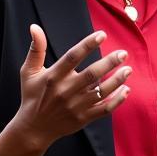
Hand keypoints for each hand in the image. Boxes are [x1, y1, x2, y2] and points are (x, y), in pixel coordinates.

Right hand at [5, 24, 131, 152]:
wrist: (33, 128)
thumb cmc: (32, 96)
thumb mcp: (28, 72)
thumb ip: (36, 49)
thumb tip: (35, 27)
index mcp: (53, 77)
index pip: (72, 57)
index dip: (88, 44)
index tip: (102, 34)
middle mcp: (65, 91)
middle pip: (91, 74)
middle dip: (109, 63)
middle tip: (123, 53)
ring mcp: (75, 106)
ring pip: (101, 92)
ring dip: (117, 80)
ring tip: (128, 69)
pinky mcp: (83, 118)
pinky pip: (104, 109)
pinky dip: (117, 100)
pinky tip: (126, 89)